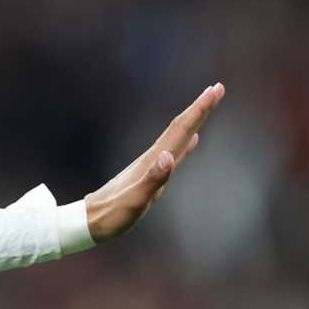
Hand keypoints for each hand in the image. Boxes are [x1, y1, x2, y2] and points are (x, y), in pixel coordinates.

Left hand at [84, 82, 225, 242]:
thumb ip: (152, 179)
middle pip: (180, 127)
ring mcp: (152, 165)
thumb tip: (168, 156)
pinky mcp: (151, 174)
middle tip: (218, 88)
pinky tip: (193, 139)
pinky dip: (186, 143)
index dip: (199, 110)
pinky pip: (175, 152)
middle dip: (200, 108)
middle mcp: (153, 158)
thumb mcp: (134, 200)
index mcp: (153, 160)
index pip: (180, 129)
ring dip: (194, 120)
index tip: (215, 89)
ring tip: (207, 106)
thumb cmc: (112, 214)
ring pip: (178, 136)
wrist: (90, 220)